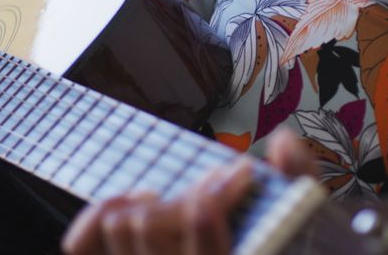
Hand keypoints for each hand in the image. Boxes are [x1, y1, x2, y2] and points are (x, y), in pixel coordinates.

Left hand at [61, 128, 316, 254]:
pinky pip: (83, 244)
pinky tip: (138, 201)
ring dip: (150, 203)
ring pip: (117, 226)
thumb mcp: (304, 223)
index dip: (217, 197)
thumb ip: (299, 181)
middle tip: (217, 185)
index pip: (202, 241)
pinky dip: (101, 215)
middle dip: (188, 195)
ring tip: (182, 198)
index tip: (240, 174)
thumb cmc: (279, 246)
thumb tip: (282, 142)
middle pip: (147, 225)